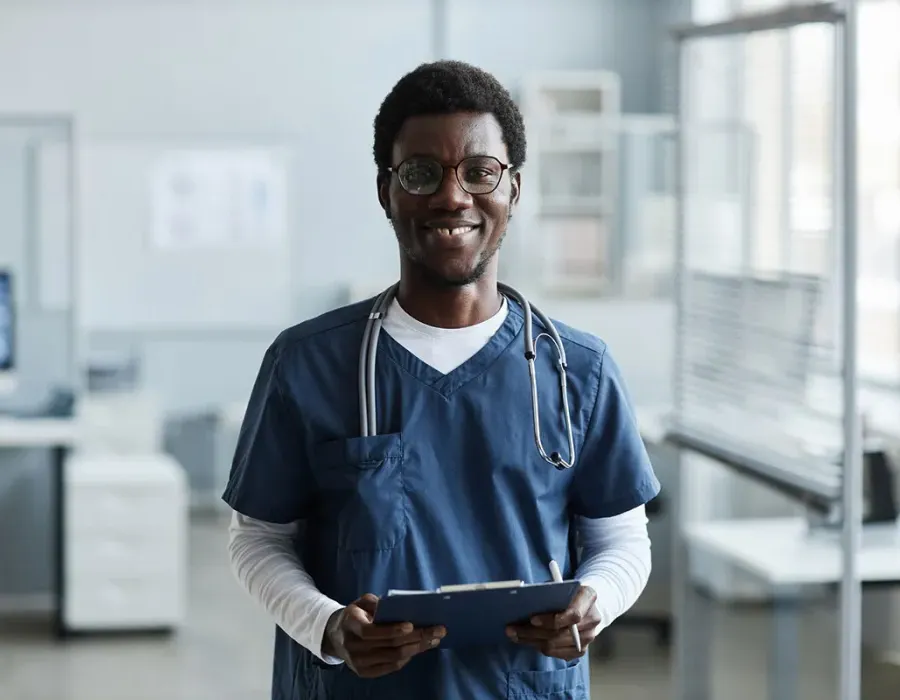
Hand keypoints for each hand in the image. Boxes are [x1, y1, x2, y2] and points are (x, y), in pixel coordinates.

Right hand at [322, 593, 445, 677]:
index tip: (411, 625)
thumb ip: (376, 602)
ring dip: (417, 648)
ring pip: (394, 658)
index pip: (371, 632)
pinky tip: (419, 648)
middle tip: (438, 630)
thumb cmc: (355, 615)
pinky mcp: (364, 673)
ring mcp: (358, 663)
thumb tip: (399, 607)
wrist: (336, 636)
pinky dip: (407, 658)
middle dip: (417, 638)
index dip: (392, 629)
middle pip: (389, 645)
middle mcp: (353, 646)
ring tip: (434, 639)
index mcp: (350, 624)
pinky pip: (391, 667)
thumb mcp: (361, 602)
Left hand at [505, 585, 600, 660]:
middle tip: (511, 629)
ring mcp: (588, 638)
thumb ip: (547, 591)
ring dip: (531, 641)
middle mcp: (592, 621)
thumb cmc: (567, 591)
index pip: (573, 615)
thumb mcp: (559, 584)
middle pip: (560, 633)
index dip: (551, 619)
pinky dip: (539, 647)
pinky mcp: (580, 650)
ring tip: (514, 635)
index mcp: (589, 597)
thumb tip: (523, 600)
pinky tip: (526, 640)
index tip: (532, 619)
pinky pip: (556, 654)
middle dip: (532, 632)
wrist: (585, 603)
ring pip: (555, 646)